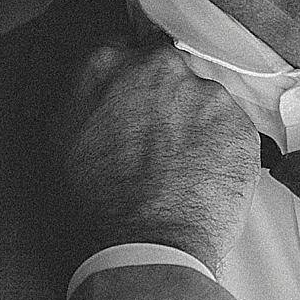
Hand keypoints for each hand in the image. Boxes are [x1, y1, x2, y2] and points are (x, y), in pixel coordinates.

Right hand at [49, 37, 259, 277]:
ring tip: (182, 172)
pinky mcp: (239, 125)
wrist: (146, 248)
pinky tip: (204, 181)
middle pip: (167, 72)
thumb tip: (93, 90)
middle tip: (158, 144)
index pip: (122, 51)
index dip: (128, 82)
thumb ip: (80, 100)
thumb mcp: (60, 143)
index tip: (133, 102)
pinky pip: (231, 132)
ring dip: (196, 127)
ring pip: (203, 101)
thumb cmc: (96, 206)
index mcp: (105, 66)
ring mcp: (203, 94)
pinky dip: (222, 152)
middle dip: (165, 100)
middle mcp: (157, 68)